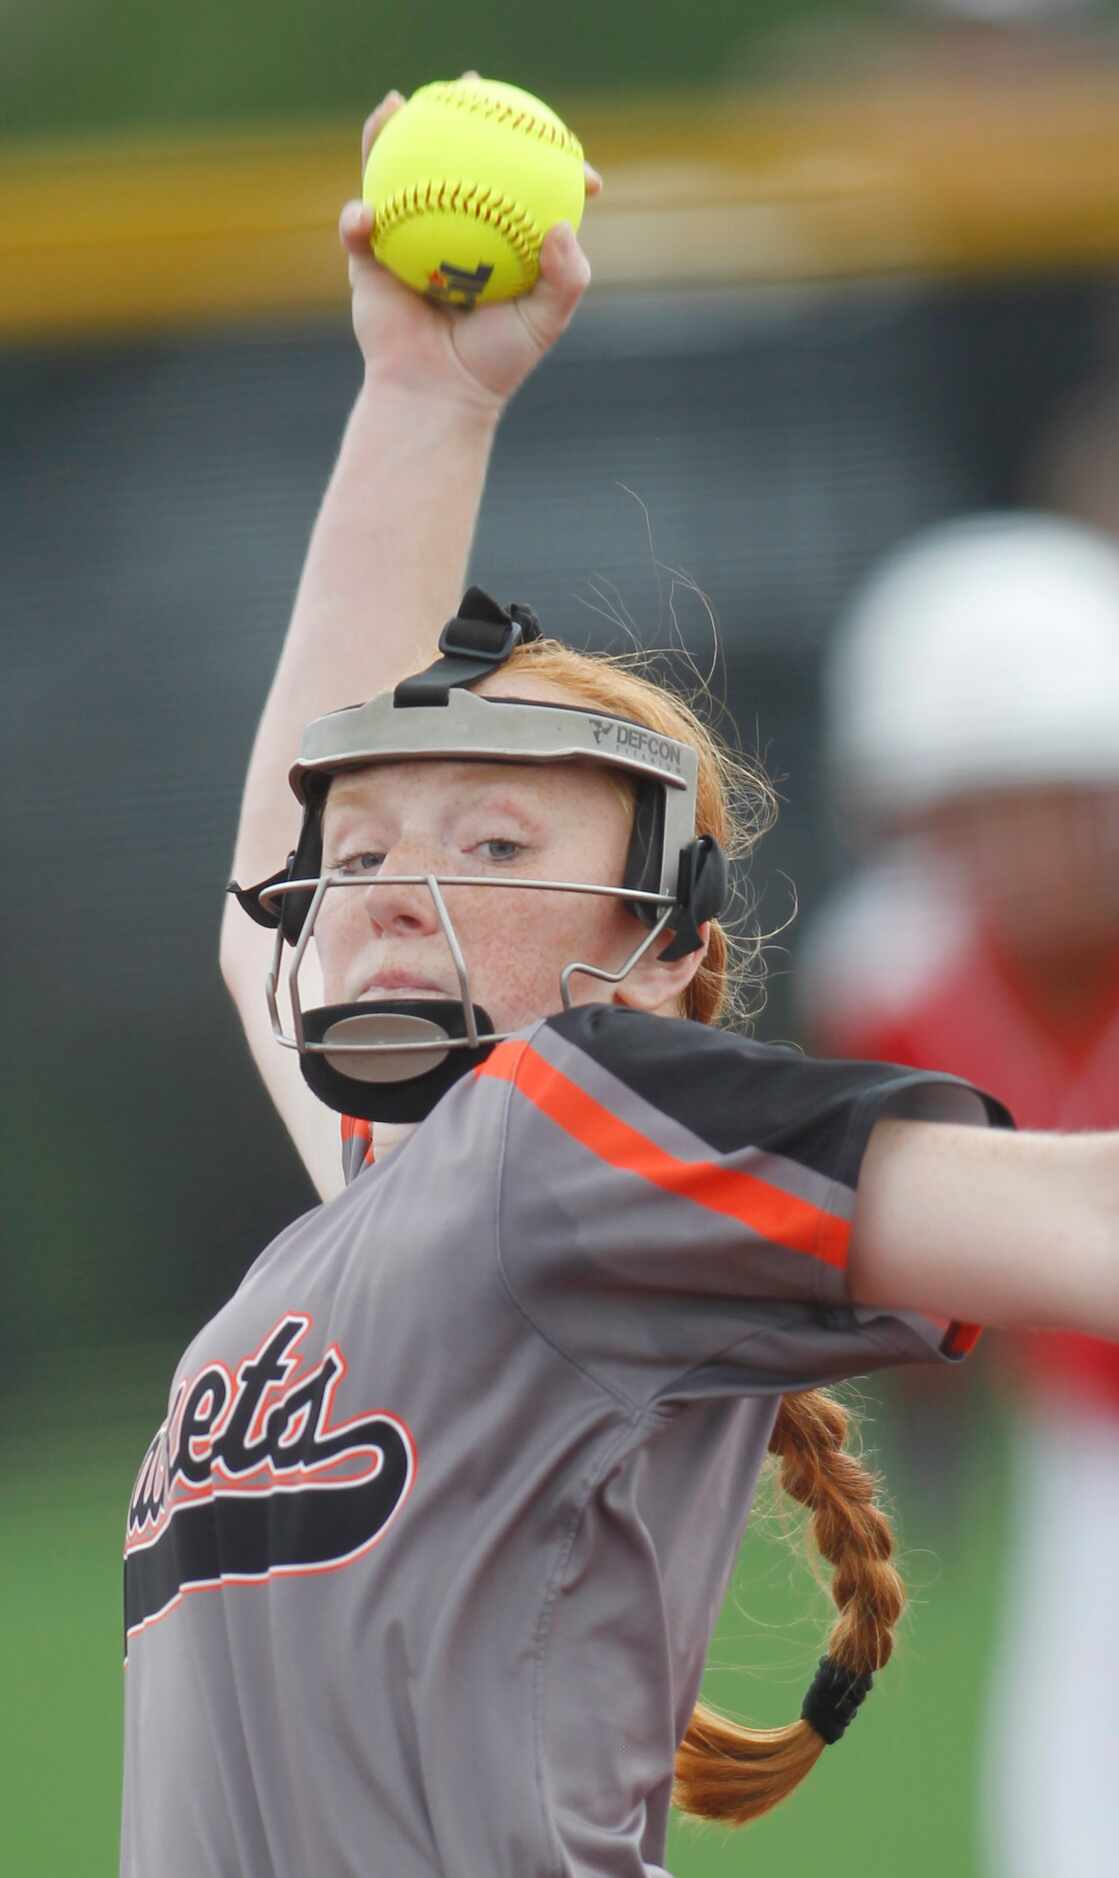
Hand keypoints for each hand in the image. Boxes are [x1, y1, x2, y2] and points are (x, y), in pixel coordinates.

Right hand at [339, 86, 599, 412]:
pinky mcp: (368, 261)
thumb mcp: (544, 322)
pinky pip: (360, 226)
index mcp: (493, 237)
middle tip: (473, 86)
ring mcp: (406, 239)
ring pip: (396, 175)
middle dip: (460, 114)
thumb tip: (565, 223)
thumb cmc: (495, 364)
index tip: (568, 150)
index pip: (518, 184)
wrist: (436, 397)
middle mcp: (451, 228)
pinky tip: (367, 209)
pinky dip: (360, 215)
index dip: (542, 156)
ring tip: (396, 105)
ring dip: (389, 135)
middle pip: (452, 158)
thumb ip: (567, 277)